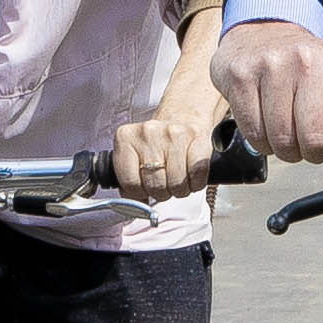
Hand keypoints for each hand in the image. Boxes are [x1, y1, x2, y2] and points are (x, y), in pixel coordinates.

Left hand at [113, 67, 227, 202]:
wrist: (183, 115)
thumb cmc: (157, 143)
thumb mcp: (135, 155)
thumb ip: (128, 180)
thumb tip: (134, 207)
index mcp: (126, 137)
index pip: (130, 184)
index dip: (140, 194)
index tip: (145, 191)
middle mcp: (148, 133)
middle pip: (155, 186)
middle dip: (162, 193)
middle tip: (165, 184)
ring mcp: (173, 134)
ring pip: (177, 184)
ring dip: (180, 190)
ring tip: (178, 179)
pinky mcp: (197, 138)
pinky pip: (197, 175)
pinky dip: (196, 183)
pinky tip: (191, 176)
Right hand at [217, 16, 322, 196]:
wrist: (263, 28)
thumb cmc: (312, 60)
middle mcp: (308, 63)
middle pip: (311, 139)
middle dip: (311, 151)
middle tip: (310, 138)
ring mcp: (272, 68)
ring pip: (280, 140)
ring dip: (284, 148)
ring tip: (286, 128)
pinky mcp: (242, 77)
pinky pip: (252, 133)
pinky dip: (260, 140)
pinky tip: (264, 120)